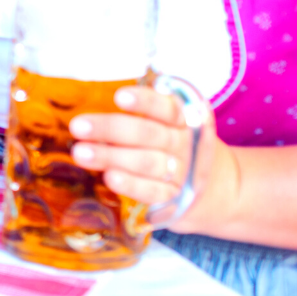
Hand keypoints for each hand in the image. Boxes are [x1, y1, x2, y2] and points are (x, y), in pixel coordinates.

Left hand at [70, 85, 230, 233]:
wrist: (218, 187)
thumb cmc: (174, 144)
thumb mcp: (169, 122)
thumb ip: (141, 111)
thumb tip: (88, 98)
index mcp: (184, 119)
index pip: (167, 107)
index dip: (144, 102)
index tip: (119, 97)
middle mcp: (185, 144)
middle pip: (148, 134)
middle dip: (110, 129)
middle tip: (78, 126)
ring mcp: (181, 172)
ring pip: (147, 162)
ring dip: (112, 157)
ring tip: (81, 153)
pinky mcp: (175, 198)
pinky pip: (153, 191)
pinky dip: (131, 185)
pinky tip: (110, 178)